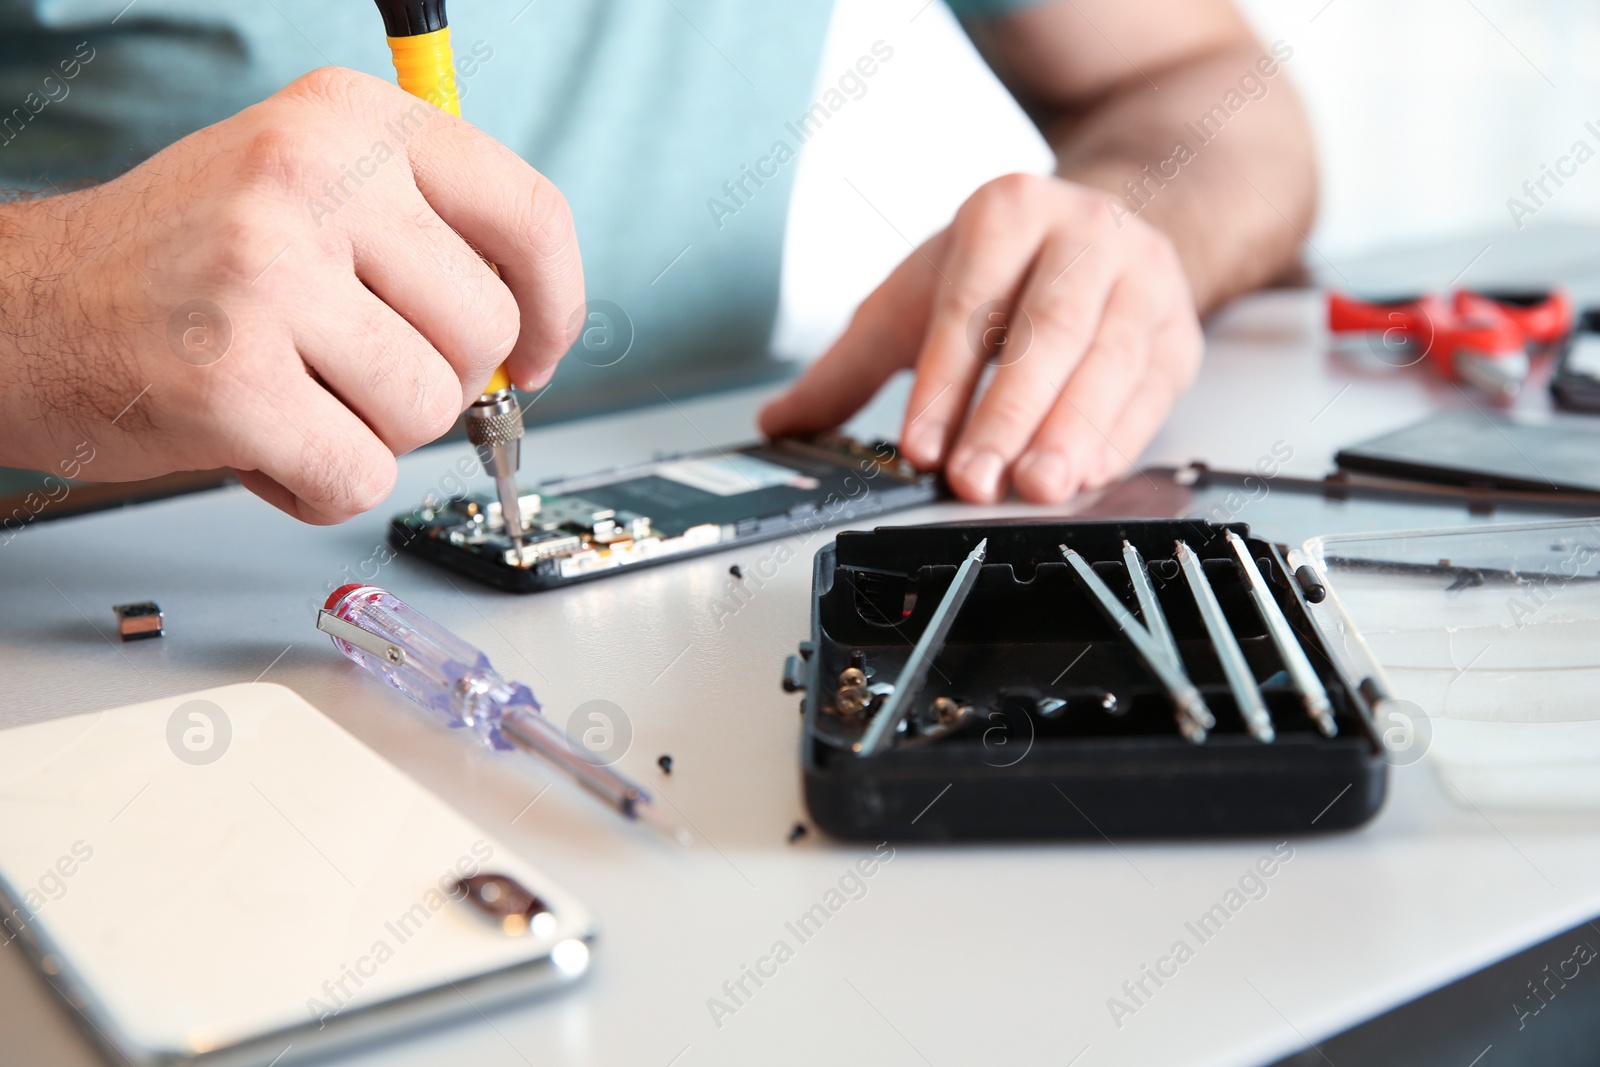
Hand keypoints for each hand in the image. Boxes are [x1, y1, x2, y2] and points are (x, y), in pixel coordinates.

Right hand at [0, 67, 582, 523]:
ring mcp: (270, 277)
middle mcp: (314, 178)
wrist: (21, 310)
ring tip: (293, 393)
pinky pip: (361, 476)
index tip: (538, 353)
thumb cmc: (182, 263)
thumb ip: (426, 236)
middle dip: (440, 381)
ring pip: (429, 411)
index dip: (556, 306)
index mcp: (351, 120)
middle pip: (487, 331)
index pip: (531, 215)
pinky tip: (261, 440)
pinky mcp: (232, 382)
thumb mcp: (309, 188)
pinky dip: (318, 485)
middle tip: (354, 371)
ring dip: (372, 433)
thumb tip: (535, 333)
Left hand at [760, 173, 1201, 501]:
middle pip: (1045, 332)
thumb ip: (851, 365)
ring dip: (1070, 432)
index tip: (918, 447)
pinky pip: (1150, 392)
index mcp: (1007, 212)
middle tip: (975, 480)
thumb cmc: (1002, 272)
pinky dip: (1117, 439)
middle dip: (1008, 414)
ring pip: (1108, 360)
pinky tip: (1085, 475)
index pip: (968, 306)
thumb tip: (779, 421)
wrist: (1102, 234)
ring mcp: (1142, 279)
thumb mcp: (918, 298)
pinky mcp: (1179, 332)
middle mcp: (1084, 232)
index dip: (942, 383)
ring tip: (1036, 487)